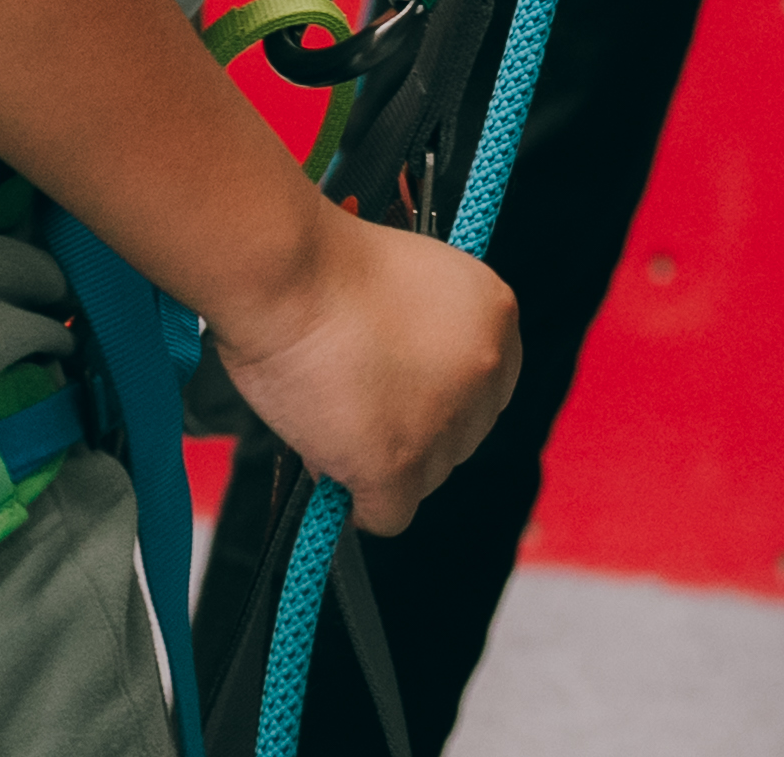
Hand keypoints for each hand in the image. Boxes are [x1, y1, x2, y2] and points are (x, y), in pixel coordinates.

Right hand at [207, 206, 521, 531]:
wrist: (287, 274)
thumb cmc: (326, 269)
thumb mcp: (413, 285)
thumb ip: (430, 336)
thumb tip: (409, 398)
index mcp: (496, 316)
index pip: (490, 388)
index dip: (442, 396)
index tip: (407, 396)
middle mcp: (486, 371)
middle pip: (461, 438)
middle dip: (414, 432)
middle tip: (360, 408)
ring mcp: (445, 422)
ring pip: (426, 479)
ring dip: (383, 464)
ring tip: (334, 423)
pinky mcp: (399, 465)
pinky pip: (389, 515)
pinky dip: (361, 505)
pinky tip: (336, 475)